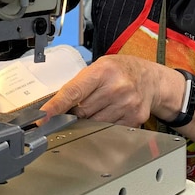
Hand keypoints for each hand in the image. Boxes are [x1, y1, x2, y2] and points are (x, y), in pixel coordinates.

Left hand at [40, 55, 163, 126]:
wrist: (152, 79)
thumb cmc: (122, 71)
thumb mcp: (101, 66)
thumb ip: (80, 84)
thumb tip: (55, 106)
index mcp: (104, 71)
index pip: (73, 92)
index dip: (55, 106)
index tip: (42, 117)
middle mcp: (116, 87)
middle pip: (81, 111)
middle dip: (78, 110)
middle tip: (88, 101)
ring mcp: (127, 104)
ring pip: (93, 122)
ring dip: (92, 118)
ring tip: (103, 104)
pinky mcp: (133, 118)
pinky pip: (108, 128)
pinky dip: (106, 123)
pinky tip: (113, 111)